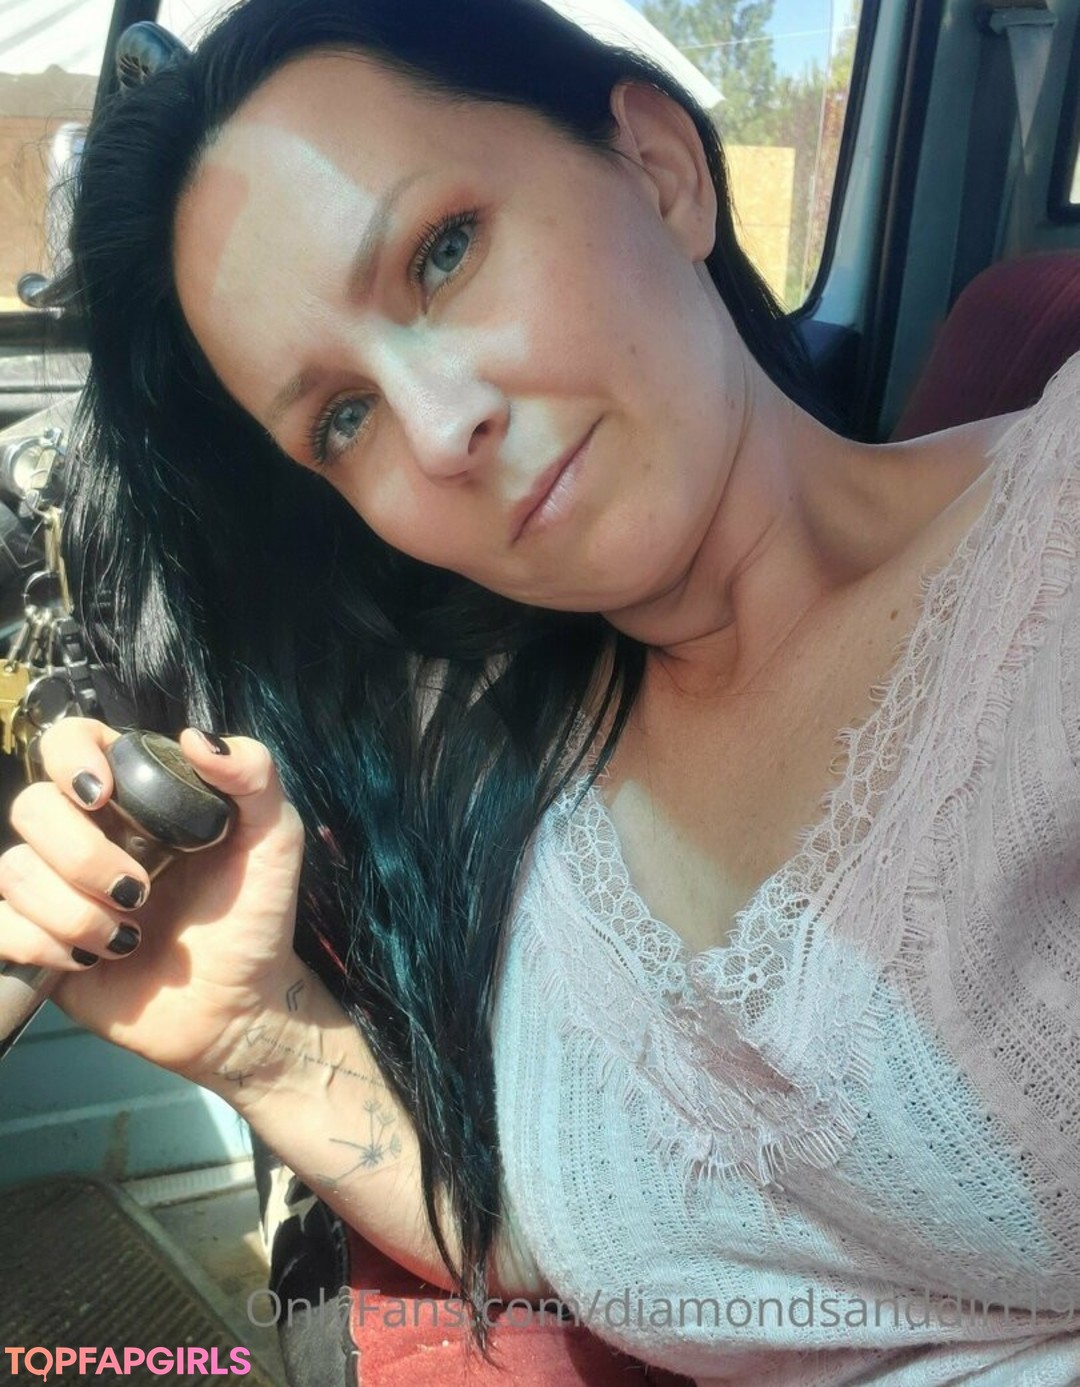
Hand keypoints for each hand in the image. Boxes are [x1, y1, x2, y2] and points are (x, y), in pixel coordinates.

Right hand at [0, 719, 306, 1081]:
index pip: (70, 741)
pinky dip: (40, 943)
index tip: (101, 792)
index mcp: (135, 795)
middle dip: (81, 854)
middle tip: (140, 890)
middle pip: (30, 807)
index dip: (70, 754)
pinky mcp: (37, 941)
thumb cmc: (255, 916)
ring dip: (72, 910)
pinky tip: (89, 958)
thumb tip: (197, 738)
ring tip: (127, 938)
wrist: (238, 1005)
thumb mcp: (275, 839)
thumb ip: (255, 777)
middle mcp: (86, 832)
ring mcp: (56, 887)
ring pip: (13, 870)